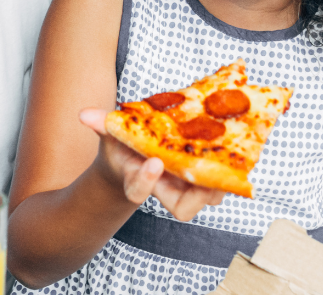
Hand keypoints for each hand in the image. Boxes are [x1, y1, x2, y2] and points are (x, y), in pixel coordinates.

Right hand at [79, 108, 224, 221]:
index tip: (154, 162)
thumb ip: (102, 124)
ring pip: (209, 196)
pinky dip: (232, 165)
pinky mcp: (204, 176)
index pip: (136, 191)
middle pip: (183, 207)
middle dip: (197, 193)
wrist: (138, 157)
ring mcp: (185, 186)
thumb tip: (83, 114)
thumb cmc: (124, 147)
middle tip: (207, 175)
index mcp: (135, 179)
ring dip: (221, 181)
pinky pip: (222, 179)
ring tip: (229, 156)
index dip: (145, 182)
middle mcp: (163, 189)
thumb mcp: (111, 134)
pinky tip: (238, 138)